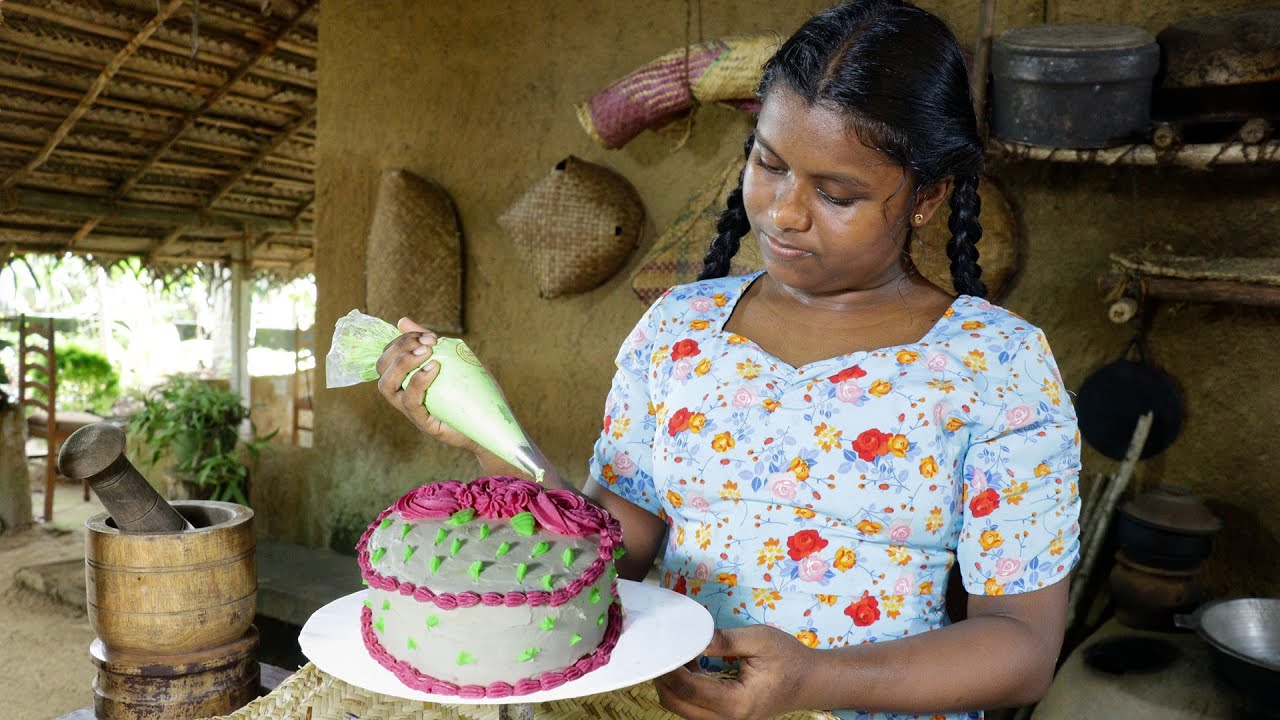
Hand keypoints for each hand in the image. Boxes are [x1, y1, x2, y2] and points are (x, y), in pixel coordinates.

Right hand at [374, 318, 480, 453]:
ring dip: (403, 364)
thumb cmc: (472, 392)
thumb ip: (431, 343)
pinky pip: (410, 402)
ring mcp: (412, 410)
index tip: (429, 336)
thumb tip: (402, 321)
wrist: (491, 424)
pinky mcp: (423, 422)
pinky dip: (418, 382)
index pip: (388, 355)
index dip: (401, 340)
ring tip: (426, 352)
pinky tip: (433, 368)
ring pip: (387, 386)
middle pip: (382, 368)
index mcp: (407, 379)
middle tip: (428, 342)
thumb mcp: (454, 361)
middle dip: (400, 348)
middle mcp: (404, 394)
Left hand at [654, 625, 814, 719]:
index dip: (669, 668)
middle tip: (663, 649)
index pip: (688, 688)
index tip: (661, 645)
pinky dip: (686, 689)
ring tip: (679, 655)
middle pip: (677, 705)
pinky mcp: (726, 718)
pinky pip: (694, 709)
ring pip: (683, 710)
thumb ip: (724, 640)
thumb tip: (692, 636)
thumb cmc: (789, 659)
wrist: (811, 682)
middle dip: (664, 678)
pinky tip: (691, 665)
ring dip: (674, 684)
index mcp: (735, 703)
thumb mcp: (760, 640)